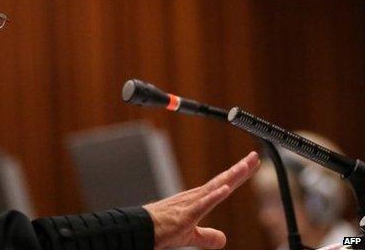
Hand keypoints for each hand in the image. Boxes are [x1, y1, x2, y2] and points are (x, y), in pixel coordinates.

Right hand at [142, 151, 259, 248]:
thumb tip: (223, 239)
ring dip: (230, 177)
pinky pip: (202, 204)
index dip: (238, 175)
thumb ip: (207, 237)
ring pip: (214, 188)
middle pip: (222, 181)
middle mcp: (196, 197)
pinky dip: (214, 196)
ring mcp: (190, 204)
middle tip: (255, 156)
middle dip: (240, 169)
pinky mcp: (185, 215)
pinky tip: (225, 189)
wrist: (141, 229)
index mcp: (198, 201)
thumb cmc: (161, 230)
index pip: (222, 185)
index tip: (250, 164)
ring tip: (245, 167)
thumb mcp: (190, 236)